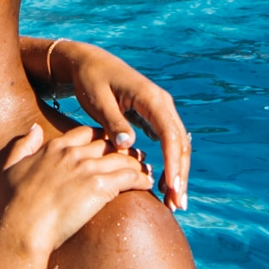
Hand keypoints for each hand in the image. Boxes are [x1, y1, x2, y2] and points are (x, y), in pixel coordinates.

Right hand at [0, 123, 156, 259]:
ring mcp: (88, 168)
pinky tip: (147, 184)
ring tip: (145, 170)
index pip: (86, 133)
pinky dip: (141, 179)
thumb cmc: (13, 205)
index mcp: (55, 147)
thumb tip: (34, 128)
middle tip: (134, 158)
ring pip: (123, 158)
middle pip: (108, 144)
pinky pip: (129, 177)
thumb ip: (23, 145)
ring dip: (136, 163)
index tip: (109, 147)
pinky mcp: (100, 187)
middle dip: (123, 150)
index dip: (100, 139)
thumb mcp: (11, 168)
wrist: (23, 229)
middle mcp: (73, 153)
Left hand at [42, 44, 194, 210]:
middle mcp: (161, 103)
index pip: (169, 134)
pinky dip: (170, 164)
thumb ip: (113, 122)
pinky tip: (164, 185)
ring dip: (178, 173)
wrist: (88, 63)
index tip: (170, 186)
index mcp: (150, 97)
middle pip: (180, 143)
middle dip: (180, 175)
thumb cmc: (90, 80)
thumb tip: (128, 145)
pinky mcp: (154, 117)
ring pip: (178, 145)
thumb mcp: (97, 101)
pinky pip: (168, 143)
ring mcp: (160, 110)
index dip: (172, 162)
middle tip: (176, 205)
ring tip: (173, 202)